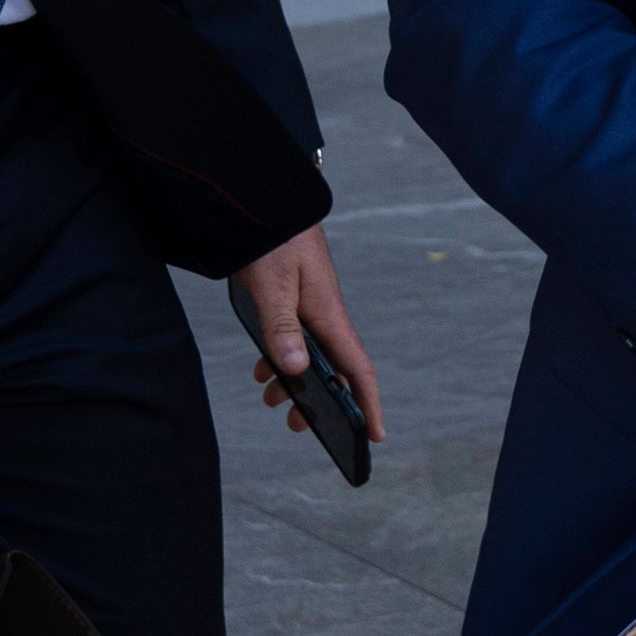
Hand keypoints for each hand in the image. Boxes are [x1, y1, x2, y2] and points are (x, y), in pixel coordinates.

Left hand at [235, 225, 386, 443]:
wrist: (265, 200)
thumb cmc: (274, 238)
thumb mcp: (272, 285)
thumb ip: (281, 327)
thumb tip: (296, 371)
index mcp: (329, 315)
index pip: (357, 369)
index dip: (368, 404)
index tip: (374, 436)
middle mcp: (325, 314)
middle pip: (334, 369)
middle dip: (322, 403)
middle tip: (297, 426)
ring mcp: (309, 306)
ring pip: (311, 356)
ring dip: (294, 383)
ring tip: (270, 400)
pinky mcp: (293, 298)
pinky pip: (293, 339)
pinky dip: (280, 359)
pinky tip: (261, 368)